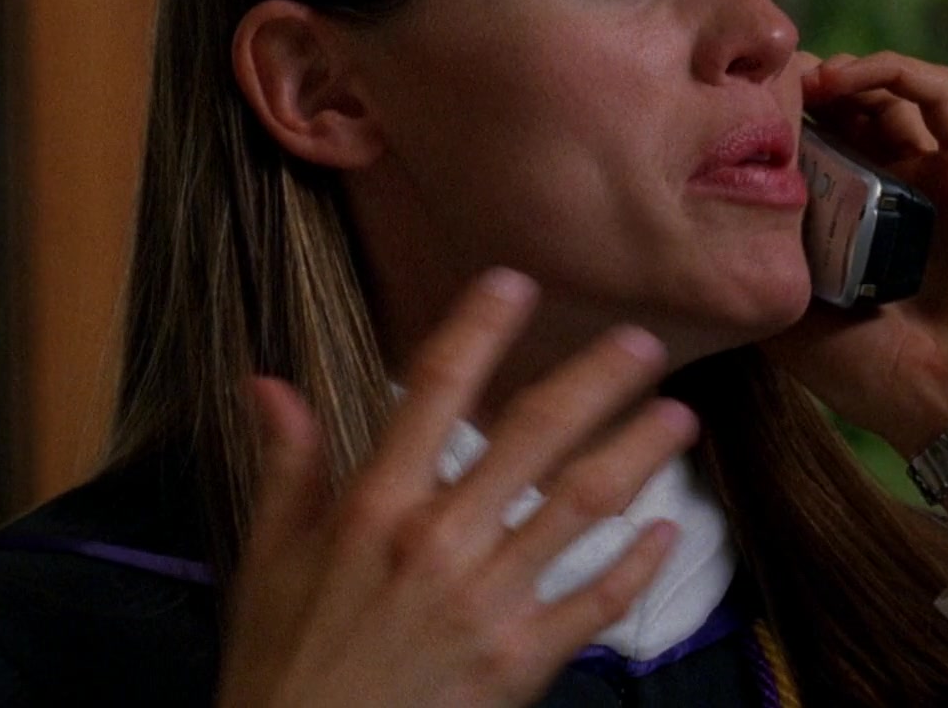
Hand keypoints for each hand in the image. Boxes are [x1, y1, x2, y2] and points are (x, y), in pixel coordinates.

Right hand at [216, 270, 697, 707]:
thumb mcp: (268, 561)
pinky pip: (595, 601)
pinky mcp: (521, 659)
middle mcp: (439, 539)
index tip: (518, 283)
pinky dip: (636, 565)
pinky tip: (667, 532)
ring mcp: (487, 598)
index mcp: (374, 504)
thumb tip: (270, 383)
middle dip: (596, 381)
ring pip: (582, 505)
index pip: (436, 388)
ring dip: (639, 454)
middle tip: (644, 343)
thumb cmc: (286, 664)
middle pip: (533, 434)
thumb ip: (288, 467)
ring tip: (679, 419)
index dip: (480, 327)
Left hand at [767, 52, 947, 563]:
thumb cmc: (875, 375)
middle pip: (852, 109)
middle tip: (766, 81)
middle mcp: (898, 192)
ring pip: (895, 92)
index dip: (781, 115)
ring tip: (808, 78)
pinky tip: (849, 79)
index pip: (818, 144)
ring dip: (848, 69)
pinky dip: (897, 70)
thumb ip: (758, 275)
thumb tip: (700, 233)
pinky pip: (944, 96)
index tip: (737, 107)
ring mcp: (938, 178)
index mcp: (855, 221)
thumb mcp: (789, 323)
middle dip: (806, 84)